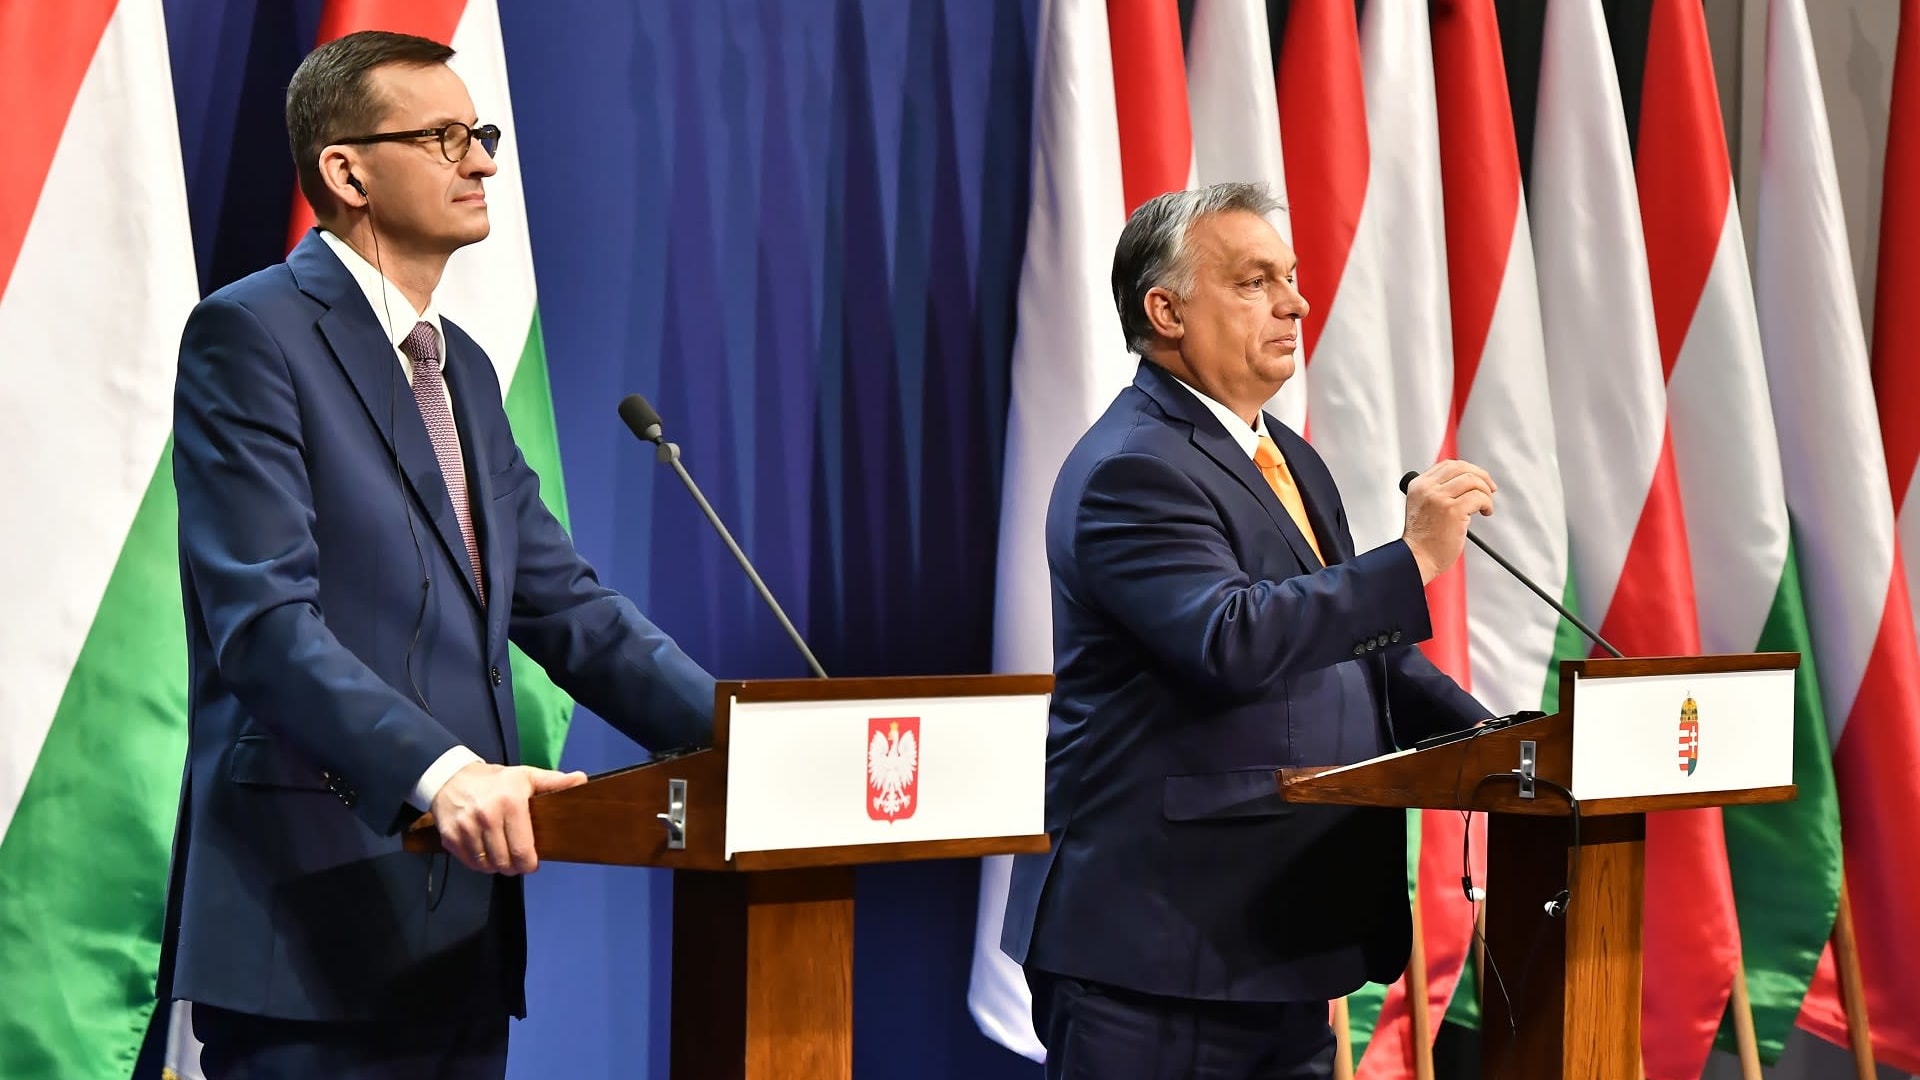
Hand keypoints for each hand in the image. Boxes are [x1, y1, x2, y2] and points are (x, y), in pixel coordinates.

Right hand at [430, 762, 587, 874]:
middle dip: (514, 867)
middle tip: (517, 860)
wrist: (451, 777)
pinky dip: (480, 864)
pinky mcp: (450, 837)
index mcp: (510, 803)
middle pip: (505, 863)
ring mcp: (466, 828)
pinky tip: (486, 852)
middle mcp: (486, 816)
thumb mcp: (526, 776)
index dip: (530, 863)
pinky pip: (470, 864)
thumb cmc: (496, 781)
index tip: (532, 862)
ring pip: (487, 866)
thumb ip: (554, 782)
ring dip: (497, 866)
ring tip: (502, 854)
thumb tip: (582, 780)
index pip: (523, 851)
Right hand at [1402, 459, 1495, 583]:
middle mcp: (1427, 489)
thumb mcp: (1422, 506)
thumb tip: (1466, 483)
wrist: (1416, 559)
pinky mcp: (1452, 511)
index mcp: (1418, 485)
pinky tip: (1485, 512)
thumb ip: (1436, 492)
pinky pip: (1479, 497)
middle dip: (1482, 477)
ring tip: (1485, 506)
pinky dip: (1487, 503)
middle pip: (1462, 468)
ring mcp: (1439, 498)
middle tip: (1490, 488)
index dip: (1468, 470)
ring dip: (1486, 492)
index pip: (1448, 465)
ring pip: (1473, 481)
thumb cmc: (1422, 539)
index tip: (1479, 479)